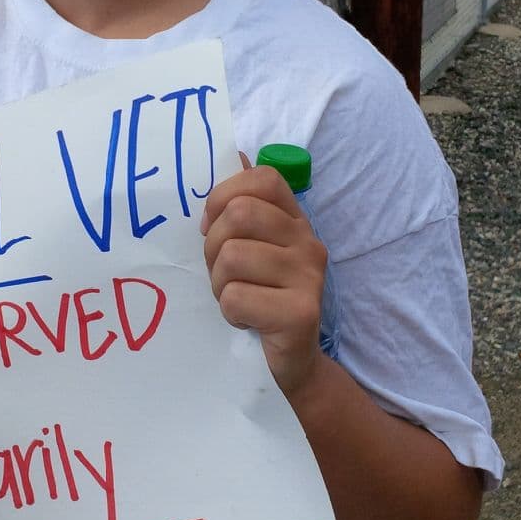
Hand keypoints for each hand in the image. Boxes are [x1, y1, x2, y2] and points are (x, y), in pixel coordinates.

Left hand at [200, 154, 327, 399]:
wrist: (287, 367)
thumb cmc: (257, 301)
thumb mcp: (248, 249)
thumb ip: (240, 206)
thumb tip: (233, 153)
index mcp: (293, 220)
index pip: (261, 178)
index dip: (224, 196)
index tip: (211, 226)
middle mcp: (308, 242)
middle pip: (239, 214)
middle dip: (213, 246)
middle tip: (221, 274)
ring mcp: (309, 276)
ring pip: (232, 256)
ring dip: (219, 284)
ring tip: (235, 300)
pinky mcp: (301, 313)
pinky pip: (236, 297)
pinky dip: (229, 312)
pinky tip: (246, 321)